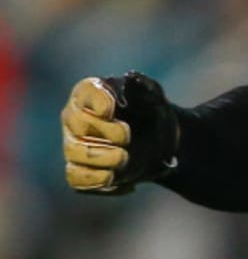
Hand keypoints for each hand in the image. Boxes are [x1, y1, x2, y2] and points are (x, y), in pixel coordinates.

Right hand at [62, 72, 178, 194]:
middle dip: (104, 131)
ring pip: (75, 153)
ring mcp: (74, 145)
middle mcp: (76, 118)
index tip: (111, 110)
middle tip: (127, 136)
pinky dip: (96, 180)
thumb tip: (131, 78)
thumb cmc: (153, 113)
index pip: (86, 93)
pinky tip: (117, 179)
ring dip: (101, 158)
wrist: (161, 143)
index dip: (97, 101)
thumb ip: (144, 87)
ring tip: (124, 158)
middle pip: (77, 124)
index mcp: (93, 93)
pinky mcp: (79, 170)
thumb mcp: (155, 97)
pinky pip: (76, 179)